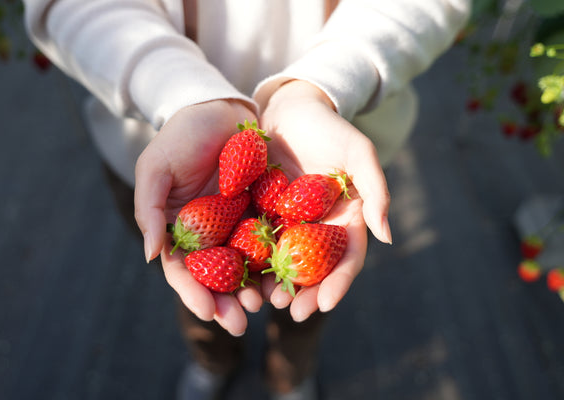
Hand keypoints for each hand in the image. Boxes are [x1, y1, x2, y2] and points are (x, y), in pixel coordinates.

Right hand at [134, 99, 260, 336]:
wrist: (218, 109)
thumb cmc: (180, 136)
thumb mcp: (155, 168)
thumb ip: (149, 210)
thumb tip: (150, 256)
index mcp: (179, 229)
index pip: (183, 270)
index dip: (193, 293)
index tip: (208, 312)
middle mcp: (208, 233)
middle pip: (216, 278)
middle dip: (227, 303)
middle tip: (242, 323)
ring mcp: (236, 224)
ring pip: (245, 266)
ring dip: (253, 288)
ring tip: (265, 304)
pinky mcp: (263, 211)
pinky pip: (270, 240)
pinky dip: (276, 260)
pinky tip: (286, 276)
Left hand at [256, 80, 391, 321]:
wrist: (290, 109)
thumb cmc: (328, 128)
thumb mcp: (359, 152)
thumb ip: (376, 189)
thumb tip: (387, 236)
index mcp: (345, 219)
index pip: (346, 258)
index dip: (338, 283)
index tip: (325, 304)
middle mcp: (318, 228)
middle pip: (316, 269)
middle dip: (306, 293)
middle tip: (292, 312)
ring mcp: (290, 224)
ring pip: (286, 263)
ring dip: (279, 285)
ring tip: (267, 301)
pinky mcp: (263, 214)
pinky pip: (258, 243)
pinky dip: (253, 262)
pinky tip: (243, 277)